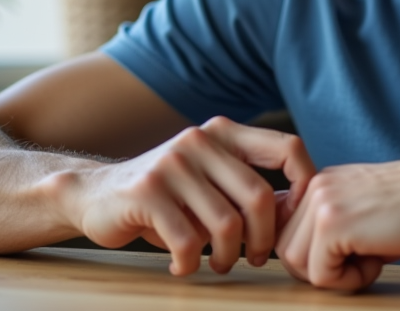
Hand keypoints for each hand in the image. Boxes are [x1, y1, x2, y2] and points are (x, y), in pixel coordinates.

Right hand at [63, 116, 314, 276]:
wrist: (95, 194)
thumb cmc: (167, 195)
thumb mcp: (209, 177)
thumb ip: (246, 186)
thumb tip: (298, 213)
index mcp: (223, 132)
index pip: (287, 147)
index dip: (304, 183)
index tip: (297, 219)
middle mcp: (200, 140)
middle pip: (259, 197)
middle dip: (264, 239)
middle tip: (255, 259)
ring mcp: (172, 163)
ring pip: (226, 225)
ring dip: (227, 257)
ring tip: (218, 265)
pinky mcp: (146, 192)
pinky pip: (188, 241)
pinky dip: (190, 264)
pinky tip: (183, 266)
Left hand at [275, 149, 399, 289]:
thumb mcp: (365, 211)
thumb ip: (334, 227)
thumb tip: (311, 261)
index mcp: (321, 182)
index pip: (287, 230)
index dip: (312, 256)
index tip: (343, 259)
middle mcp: (315, 187)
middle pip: (286, 249)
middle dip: (320, 269)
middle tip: (360, 263)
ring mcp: (322, 203)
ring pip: (295, 264)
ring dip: (333, 276)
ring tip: (370, 261)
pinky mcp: (333, 223)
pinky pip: (320, 275)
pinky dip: (349, 281)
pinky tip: (378, 261)